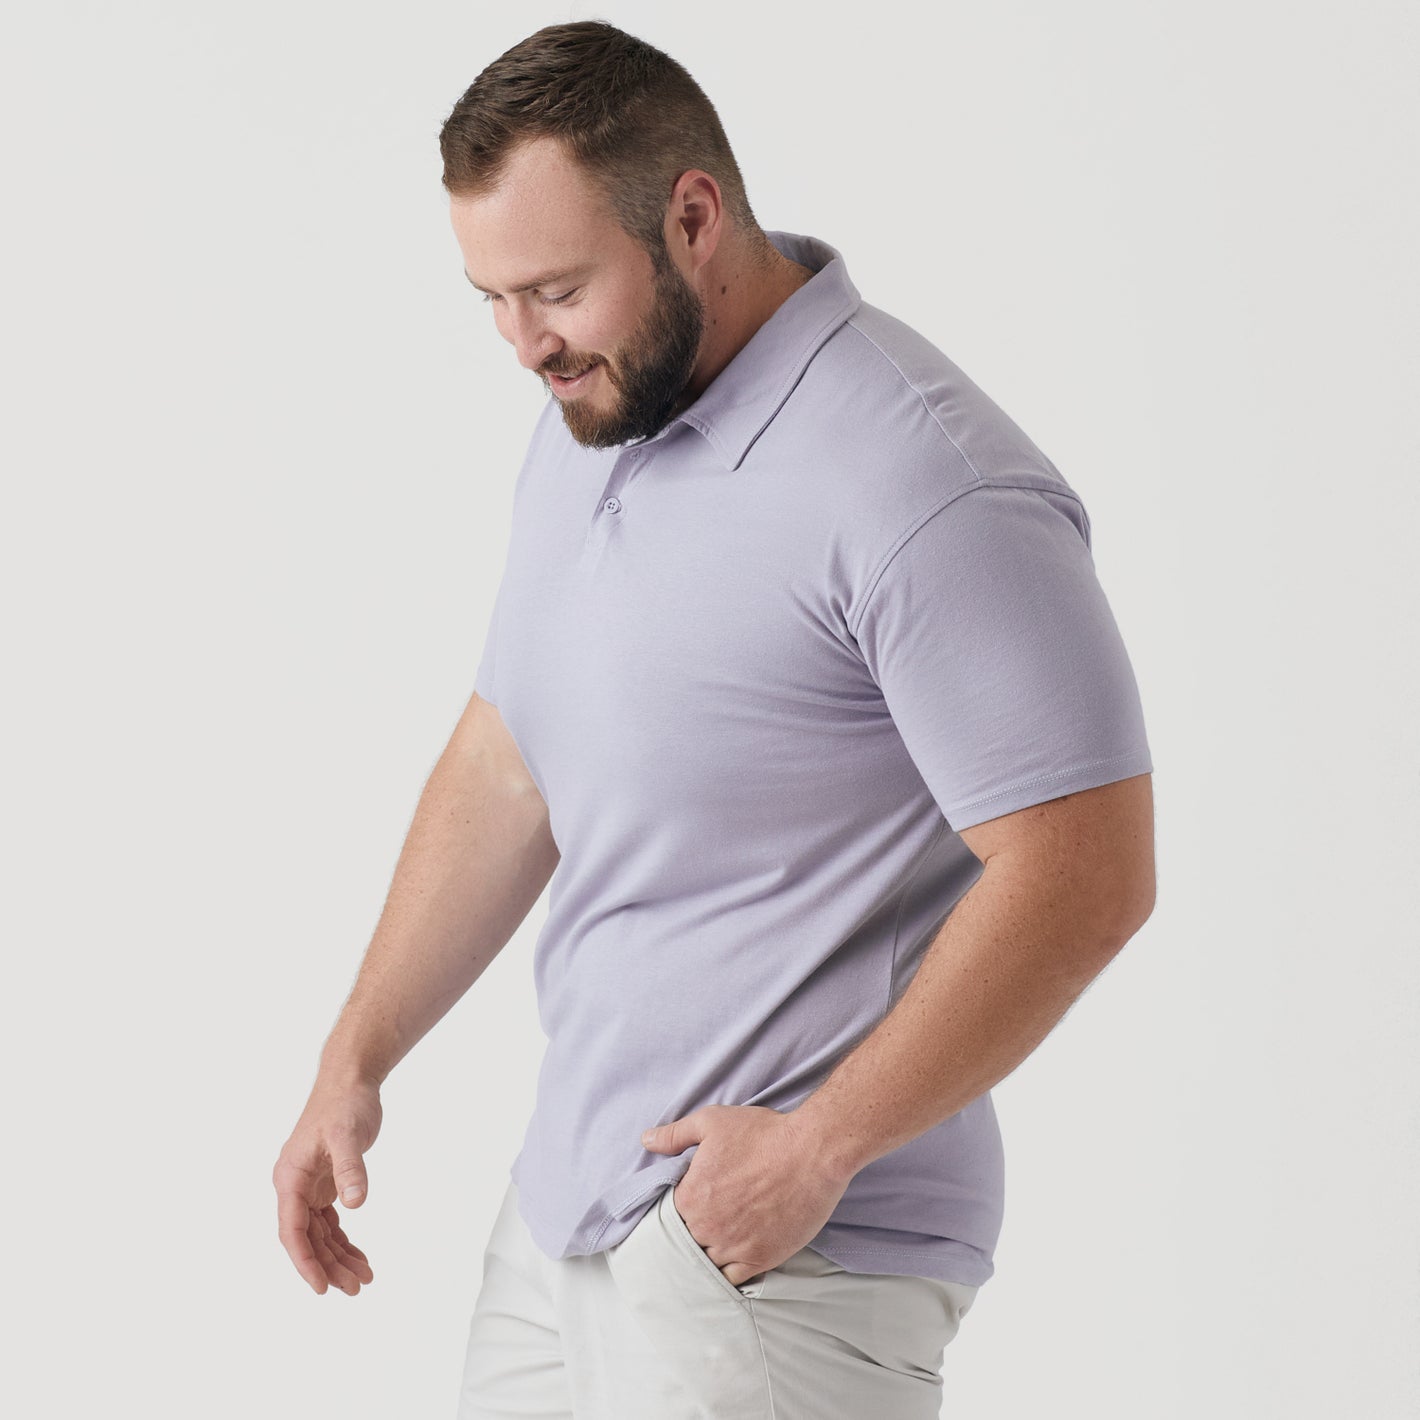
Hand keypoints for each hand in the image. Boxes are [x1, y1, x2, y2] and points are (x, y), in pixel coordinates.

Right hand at [273, 1078, 381, 1294]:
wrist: (350, 1079)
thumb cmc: (345, 1102)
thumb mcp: (348, 1134)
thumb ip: (351, 1168)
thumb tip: (356, 1203)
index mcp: (290, 1177)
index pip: (292, 1230)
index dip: (305, 1262)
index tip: (321, 1288)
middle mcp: (295, 1186)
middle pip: (308, 1238)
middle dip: (329, 1266)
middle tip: (356, 1287)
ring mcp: (310, 1186)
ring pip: (320, 1233)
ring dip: (338, 1257)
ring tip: (364, 1278)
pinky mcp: (326, 1183)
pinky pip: (330, 1221)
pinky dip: (343, 1240)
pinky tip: (359, 1256)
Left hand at [639, 1104, 852, 1286]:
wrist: (811, 1152)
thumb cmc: (762, 1134)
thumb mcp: (712, 1122)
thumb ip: (675, 1135)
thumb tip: (646, 1141)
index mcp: (690, 1196)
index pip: (668, 1217)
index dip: (678, 1212)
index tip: (691, 1205)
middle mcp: (706, 1227)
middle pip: (686, 1243)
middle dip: (692, 1234)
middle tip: (709, 1223)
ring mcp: (733, 1247)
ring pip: (707, 1264)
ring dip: (709, 1256)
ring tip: (719, 1243)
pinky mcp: (760, 1259)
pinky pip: (733, 1280)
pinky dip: (728, 1274)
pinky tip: (732, 1263)